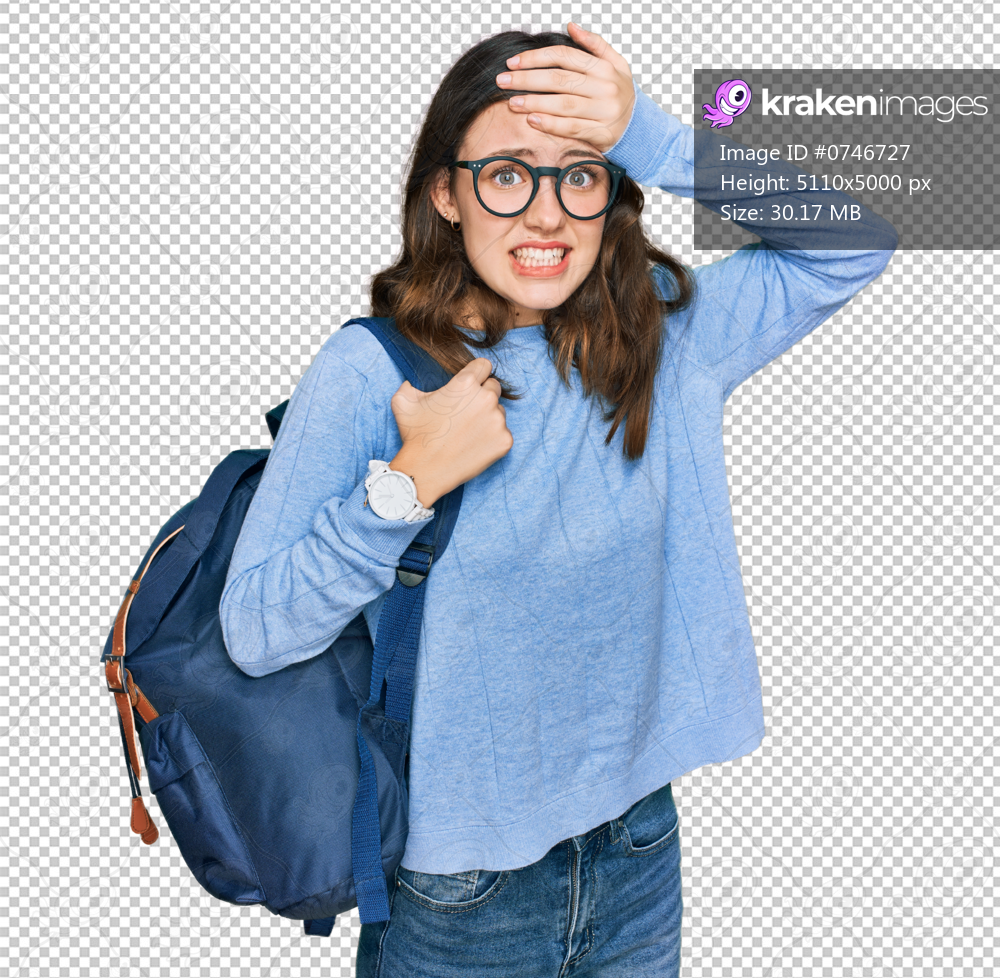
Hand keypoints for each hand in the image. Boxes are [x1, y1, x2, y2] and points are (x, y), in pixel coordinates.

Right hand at [389, 358, 513, 507]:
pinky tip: (474, 445)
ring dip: (488, 418)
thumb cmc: (416, 435)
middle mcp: (486, 398)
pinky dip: (492, 438)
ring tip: (467, 433)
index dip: (476, 374)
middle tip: (466, 413)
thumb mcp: (403, 403)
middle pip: (494, 387)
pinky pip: (503, 433)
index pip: (483, 366)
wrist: (426, 470)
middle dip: (482, 396)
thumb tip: (409, 383)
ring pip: (499, 411)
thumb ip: (409, 385)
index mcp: (465, 383)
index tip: (470, 386)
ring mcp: (498, 420)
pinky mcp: (505, 440)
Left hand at [495, 22, 635, 153]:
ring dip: (534, 102)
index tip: (513, 62)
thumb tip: (571, 26)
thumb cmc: (619, 93)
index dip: (536, 58)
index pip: (564, 56)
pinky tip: (532, 120)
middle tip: (503, 81)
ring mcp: (603, 111)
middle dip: (527, 79)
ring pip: (563, 104)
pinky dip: (550, 124)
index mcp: (604, 67)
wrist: (639, 127)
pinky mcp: (600, 133)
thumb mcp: (615, 64)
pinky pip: (571, 128)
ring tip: (512, 102)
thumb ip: (594, 44)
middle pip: (559, 79)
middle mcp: (604, 87)